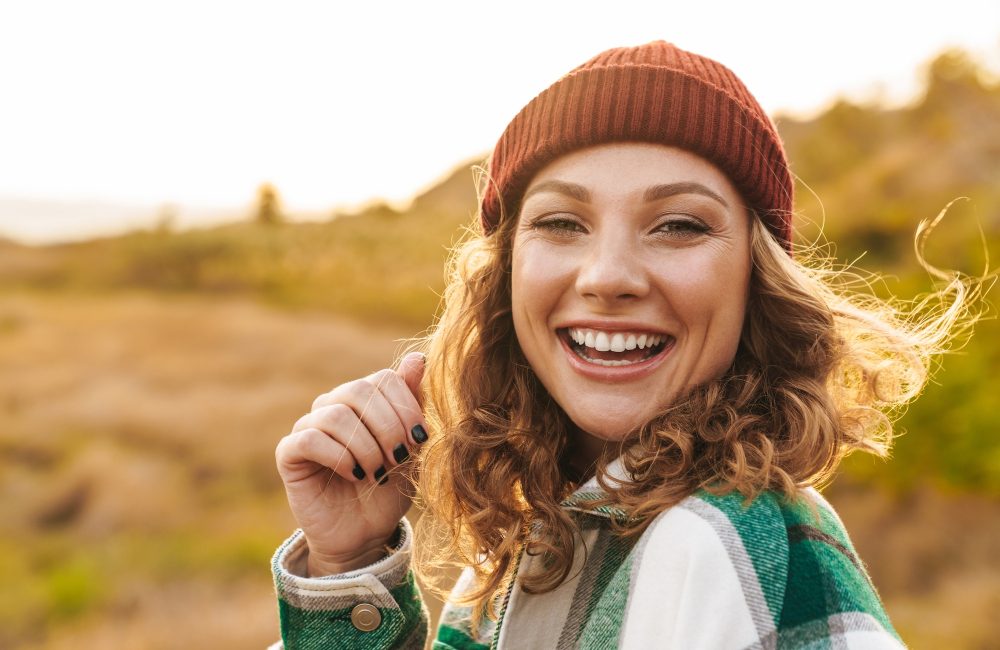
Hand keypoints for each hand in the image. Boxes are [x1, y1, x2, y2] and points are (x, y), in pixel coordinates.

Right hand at [275, 351, 426, 575]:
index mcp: (365, 399)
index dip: (405, 406)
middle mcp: (334, 405)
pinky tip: (355, 475)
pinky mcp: (290, 453)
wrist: (365, 535)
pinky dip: (339, 457)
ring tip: (377, 472)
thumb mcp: (412, 448)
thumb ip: (413, 403)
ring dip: (365, 447)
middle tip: (399, 458)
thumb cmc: (390, 488)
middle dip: (387, 426)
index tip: (419, 439)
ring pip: (335, 415)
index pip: (384, 378)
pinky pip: (310, 439)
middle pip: (359, 390)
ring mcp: (309, 427)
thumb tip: (417, 357)